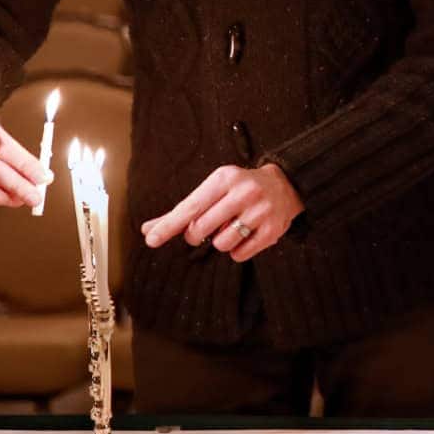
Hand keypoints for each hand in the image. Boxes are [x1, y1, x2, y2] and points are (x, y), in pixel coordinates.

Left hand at [141, 162, 302, 262]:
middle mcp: (243, 193)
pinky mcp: (273, 230)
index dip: (169, 225)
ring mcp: (260, 212)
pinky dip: (237, 250)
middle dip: (197, 234)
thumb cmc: (239, 189)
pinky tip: (246, 234)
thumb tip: (148, 230)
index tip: (151, 240)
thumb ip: (181, 211)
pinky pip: (240, 254)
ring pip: (221, 244)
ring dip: (221, 241)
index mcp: (224, 178)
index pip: (190, 207)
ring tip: (232, 227)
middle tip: (208, 226)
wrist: (285, 185)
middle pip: (201, 229)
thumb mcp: (213, 189)